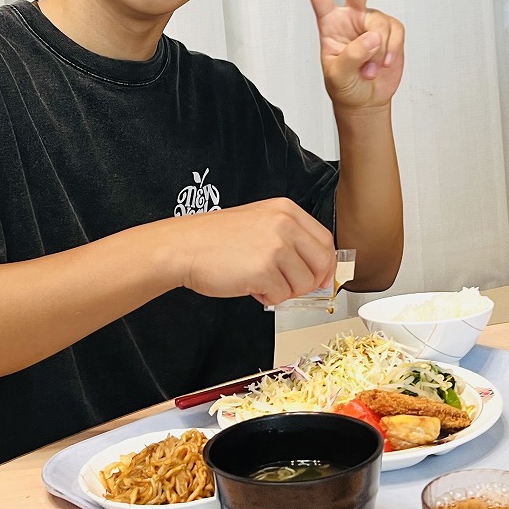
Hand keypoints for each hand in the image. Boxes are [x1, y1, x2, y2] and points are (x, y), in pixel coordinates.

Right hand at [170, 199, 335, 306]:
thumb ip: (291, 241)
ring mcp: (275, 246)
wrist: (183, 247)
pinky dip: (267, 297)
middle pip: (322, 263)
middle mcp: (284, 224)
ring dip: (283, 290)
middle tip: (288, 285)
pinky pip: (281, 296)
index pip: (325, 240)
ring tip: (259, 279)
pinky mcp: (264, 269)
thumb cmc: (215, 239)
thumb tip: (319, 272)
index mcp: (285, 210)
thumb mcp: (259, 224)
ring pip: (303, 284)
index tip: (320, 277)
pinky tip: (249, 284)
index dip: (325, 265)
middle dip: (309, 282)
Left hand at [296, 0, 404, 109]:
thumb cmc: (344, 87)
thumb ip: (353, 54)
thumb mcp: (338, 74)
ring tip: (369, 69)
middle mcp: (352, 17)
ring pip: (381, 25)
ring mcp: (372, 23)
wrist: (365, 100)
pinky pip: (395, 35)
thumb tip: (373, 36)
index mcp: (330, 23)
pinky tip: (383, 64)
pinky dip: (391, 52)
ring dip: (378, 51)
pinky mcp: (391, 32)